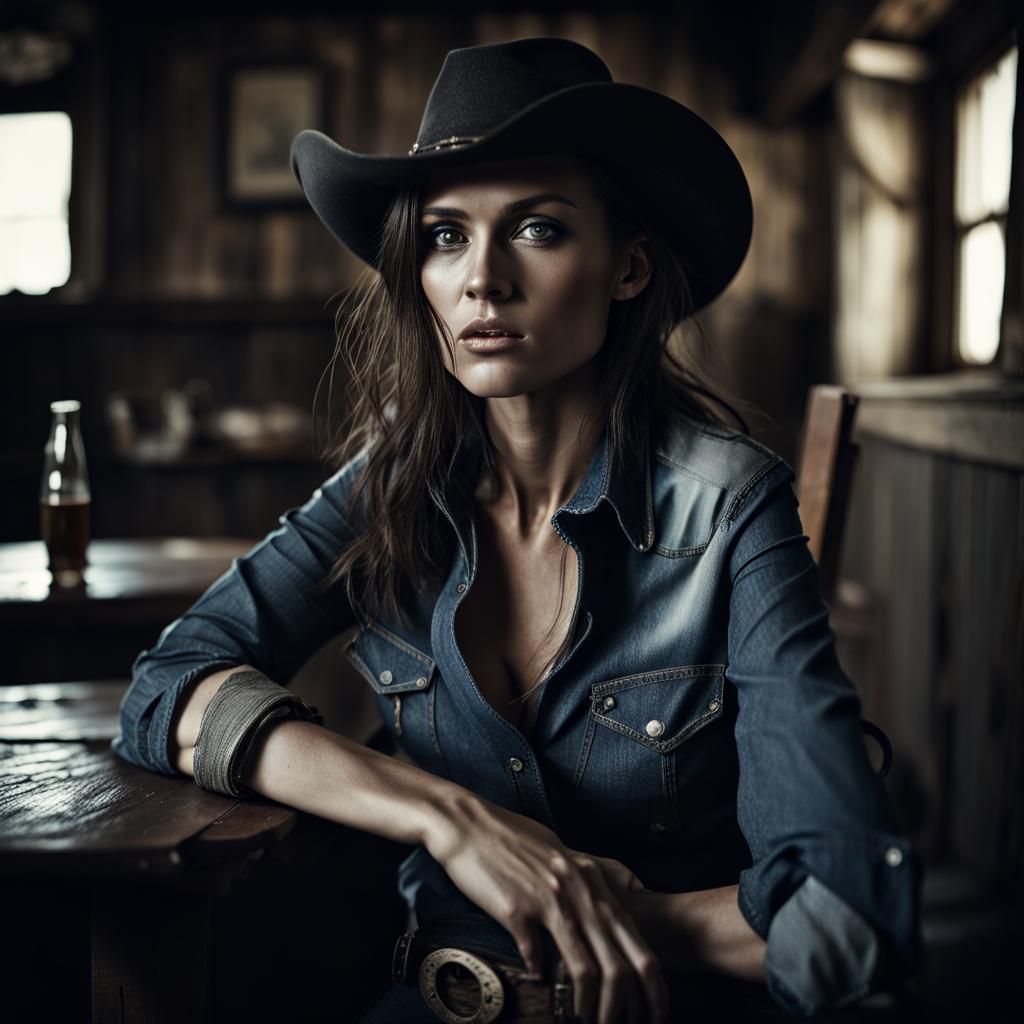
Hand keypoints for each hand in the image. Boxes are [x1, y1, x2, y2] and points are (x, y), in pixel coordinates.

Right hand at [426, 793, 670, 1023]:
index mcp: (593, 881)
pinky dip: (540, 975)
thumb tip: (626, 892)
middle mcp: (578, 891)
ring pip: (584, 966)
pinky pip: (535, 954)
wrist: (469, 824)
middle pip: (620, 962)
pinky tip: (538, 982)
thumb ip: (595, 874)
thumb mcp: (565, 851)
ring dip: (591, 1006)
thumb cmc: (515, 837)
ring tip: (588, 1023)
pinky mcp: (515, 909)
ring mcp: (548, 899)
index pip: (637, 943)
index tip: (654, 1011)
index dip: (652, 985)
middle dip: (629, 1007)